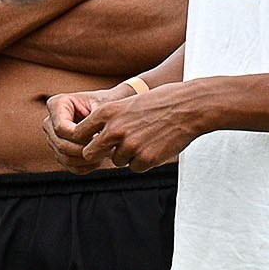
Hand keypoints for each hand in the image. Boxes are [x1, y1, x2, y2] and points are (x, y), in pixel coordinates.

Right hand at [44, 86, 124, 171]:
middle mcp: (50, 122)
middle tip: (105, 148)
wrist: (111, 113)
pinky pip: (71, 167)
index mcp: (57, 104)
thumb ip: (96, 118)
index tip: (99, 137)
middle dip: (84, 150)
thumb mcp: (104, 106)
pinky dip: (87, 166)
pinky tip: (100, 159)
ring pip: (65, 158)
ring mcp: (53, 140)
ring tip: (104, 153)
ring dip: (86, 160)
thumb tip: (93, 134)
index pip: (61, 128)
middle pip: (61, 145)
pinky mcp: (61, 154)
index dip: (80, 136)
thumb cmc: (108, 104)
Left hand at [79, 80, 214, 170]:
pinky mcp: (145, 159)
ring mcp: (130, 146)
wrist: (190, 107)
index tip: (91, 141)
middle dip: (99, 153)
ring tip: (146, 139)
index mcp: (107, 112)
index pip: (78, 133)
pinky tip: (156, 147)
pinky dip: (143, 162)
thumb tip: (93, 136)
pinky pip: (135, 167)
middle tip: (113, 148)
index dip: (84, 140)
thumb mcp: (128, 102)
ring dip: (127, 156)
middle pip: (90, 153)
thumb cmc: (160, 101)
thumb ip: (110, 118)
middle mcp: (114, 130)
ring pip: (117, 161)